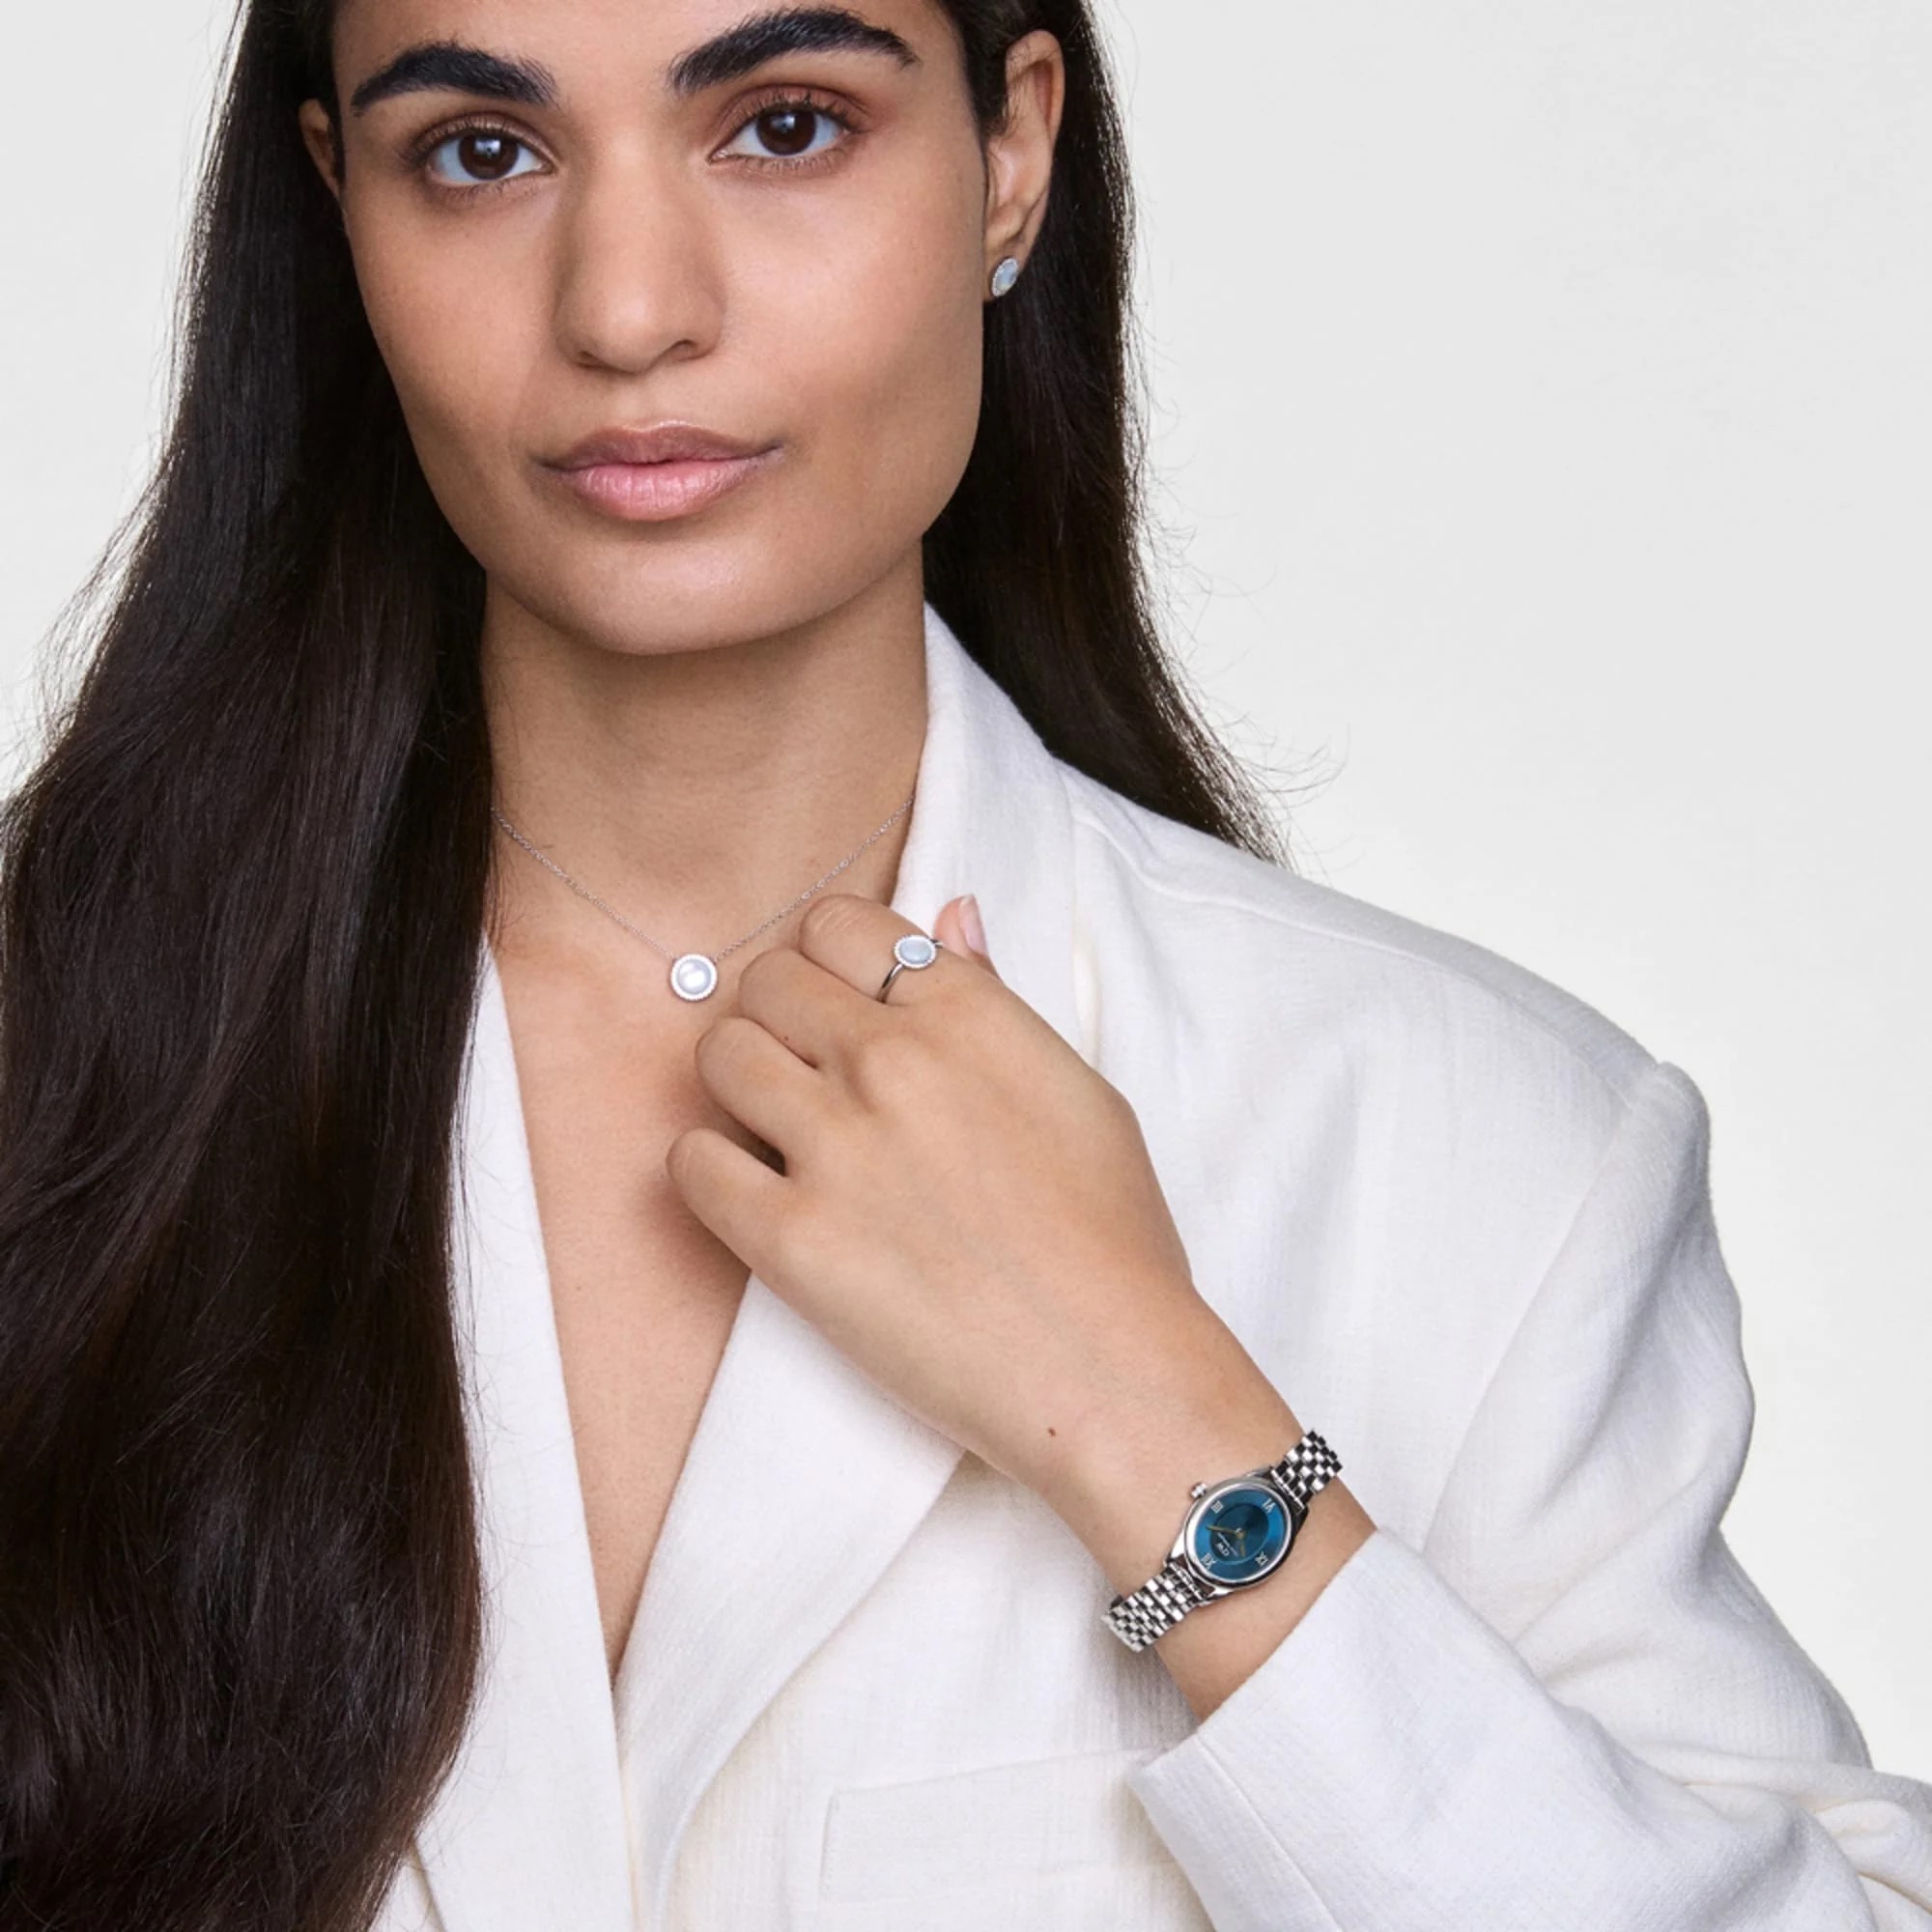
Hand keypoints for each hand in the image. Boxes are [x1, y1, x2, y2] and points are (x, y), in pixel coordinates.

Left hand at [663, 890, 1233, 1507]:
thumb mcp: (1078, 1088)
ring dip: (738, 1089)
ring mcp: (836, 1146)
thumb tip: (951, 914)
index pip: (837, 923)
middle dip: (777, 1020)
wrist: (1108, 1369)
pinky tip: (758, 1201)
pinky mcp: (791, 1240)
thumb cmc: (1112, 1237)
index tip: (842, 1011)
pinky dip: (708, 1176)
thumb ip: (995, 996)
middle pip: (765, 980)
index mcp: (965, 1010)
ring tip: (780, 1138)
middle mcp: (892, 1059)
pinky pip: (690, 1164)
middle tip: (806, 1079)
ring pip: (718, 1055)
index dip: (830, 965)